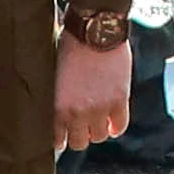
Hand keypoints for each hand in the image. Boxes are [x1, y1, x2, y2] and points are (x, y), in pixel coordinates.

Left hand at [47, 29, 130, 152]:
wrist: (95, 30)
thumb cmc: (70, 45)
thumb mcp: (53, 76)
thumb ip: (56, 98)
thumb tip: (56, 113)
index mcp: (57, 107)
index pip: (58, 140)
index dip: (62, 138)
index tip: (64, 134)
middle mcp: (78, 113)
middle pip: (79, 143)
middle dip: (80, 134)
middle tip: (81, 124)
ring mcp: (100, 108)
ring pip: (99, 137)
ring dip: (98, 129)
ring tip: (97, 118)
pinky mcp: (119, 100)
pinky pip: (120, 126)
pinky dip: (116, 126)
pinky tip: (112, 119)